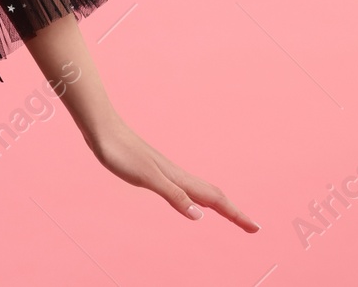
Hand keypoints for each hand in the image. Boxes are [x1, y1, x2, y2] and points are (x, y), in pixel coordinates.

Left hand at [87, 117, 258, 231]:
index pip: (215, 199)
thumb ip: (173, 195)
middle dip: (233, 212)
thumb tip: (200, 215)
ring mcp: (165, 171)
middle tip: (252, 227)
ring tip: (230, 215)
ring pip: (199, 190)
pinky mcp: (152, 169)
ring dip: (218, 204)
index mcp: (178, 178)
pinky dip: (196, 197)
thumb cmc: (120, 151)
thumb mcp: (146, 177)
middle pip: (213, 195)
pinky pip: (184, 187)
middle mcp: (176, 174)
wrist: (101, 129)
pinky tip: (191, 200)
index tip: (256, 228)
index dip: (236, 215)